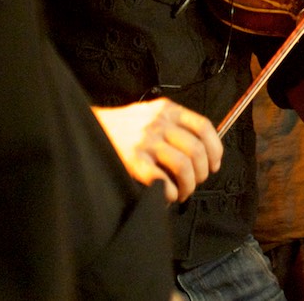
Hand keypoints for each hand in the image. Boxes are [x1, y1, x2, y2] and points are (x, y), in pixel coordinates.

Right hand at [93, 98, 221, 202]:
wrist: (88, 128)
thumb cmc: (124, 126)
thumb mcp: (151, 113)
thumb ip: (174, 124)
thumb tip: (203, 149)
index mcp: (167, 109)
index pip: (203, 127)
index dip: (215, 149)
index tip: (215, 164)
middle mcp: (158, 123)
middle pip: (196, 150)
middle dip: (203, 172)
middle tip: (197, 182)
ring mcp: (145, 141)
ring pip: (184, 166)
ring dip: (189, 185)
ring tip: (184, 192)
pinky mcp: (132, 160)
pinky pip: (162, 179)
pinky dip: (171, 192)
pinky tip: (168, 194)